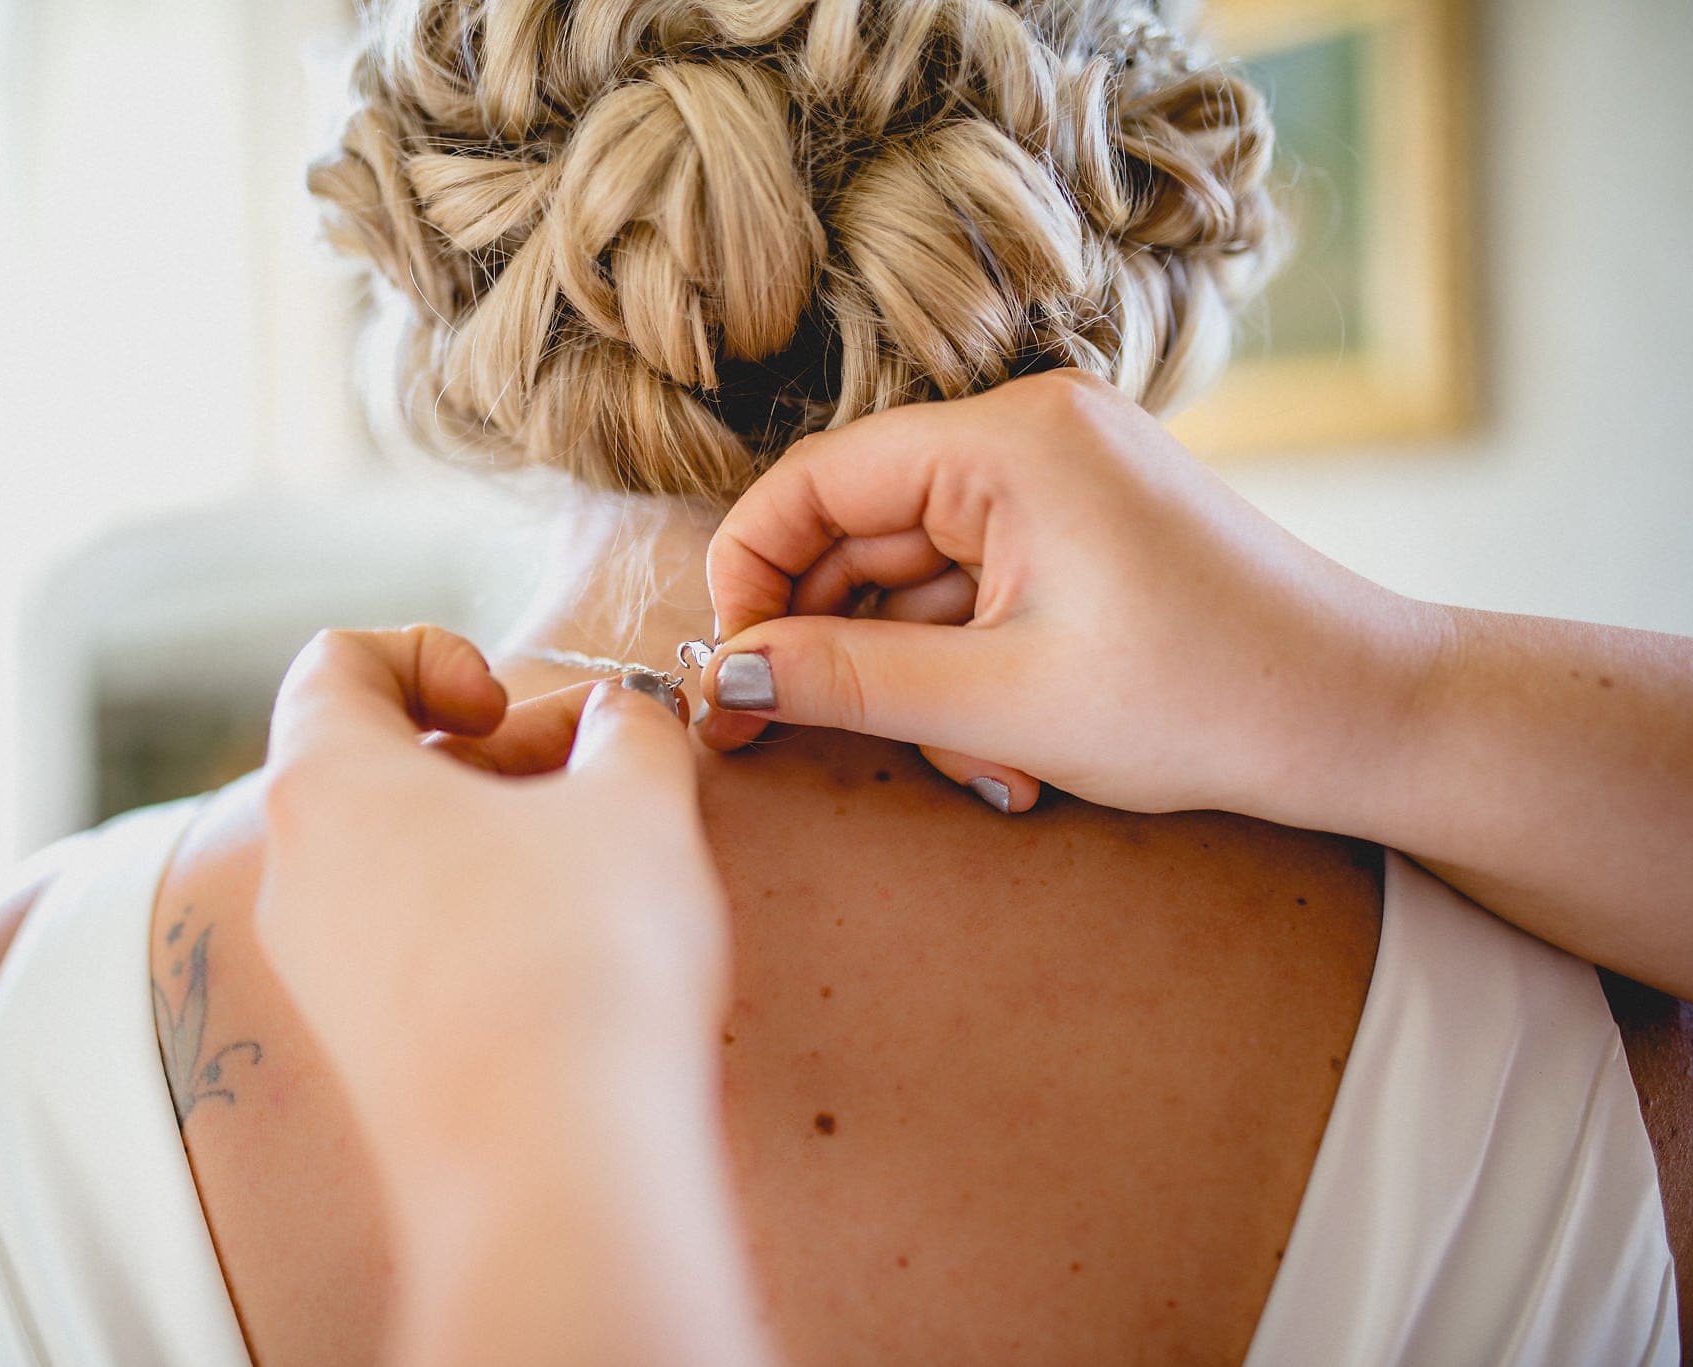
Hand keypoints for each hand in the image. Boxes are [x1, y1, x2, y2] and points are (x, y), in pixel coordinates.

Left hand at [255, 626, 729, 1176]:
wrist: (551, 1165)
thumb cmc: (580, 957)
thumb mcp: (635, 803)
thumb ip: (626, 730)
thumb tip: (620, 717)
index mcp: (326, 784)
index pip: (336, 663)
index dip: (433, 653)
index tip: (508, 706)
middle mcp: (294, 874)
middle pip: (375, 761)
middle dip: (494, 750)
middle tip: (592, 776)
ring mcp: (318, 970)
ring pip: (396, 853)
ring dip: (496, 831)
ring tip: (599, 860)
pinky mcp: (361, 1047)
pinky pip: (406, 937)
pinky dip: (481, 910)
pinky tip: (574, 946)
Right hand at [697, 368, 1436, 827]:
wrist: (1366, 719)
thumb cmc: (1207, 698)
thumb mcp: (1002, 702)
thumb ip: (846, 682)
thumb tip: (725, 676)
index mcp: (1008, 440)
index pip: (816, 483)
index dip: (750, 577)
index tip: (728, 673)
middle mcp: (1030, 436)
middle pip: (860, 534)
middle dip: (837, 647)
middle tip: (791, 743)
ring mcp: (1062, 484)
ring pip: (916, 579)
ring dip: (915, 681)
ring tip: (977, 767)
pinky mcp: (1084, 533)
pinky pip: (977, 594)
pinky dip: (970, 673)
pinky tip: (1010, 752)